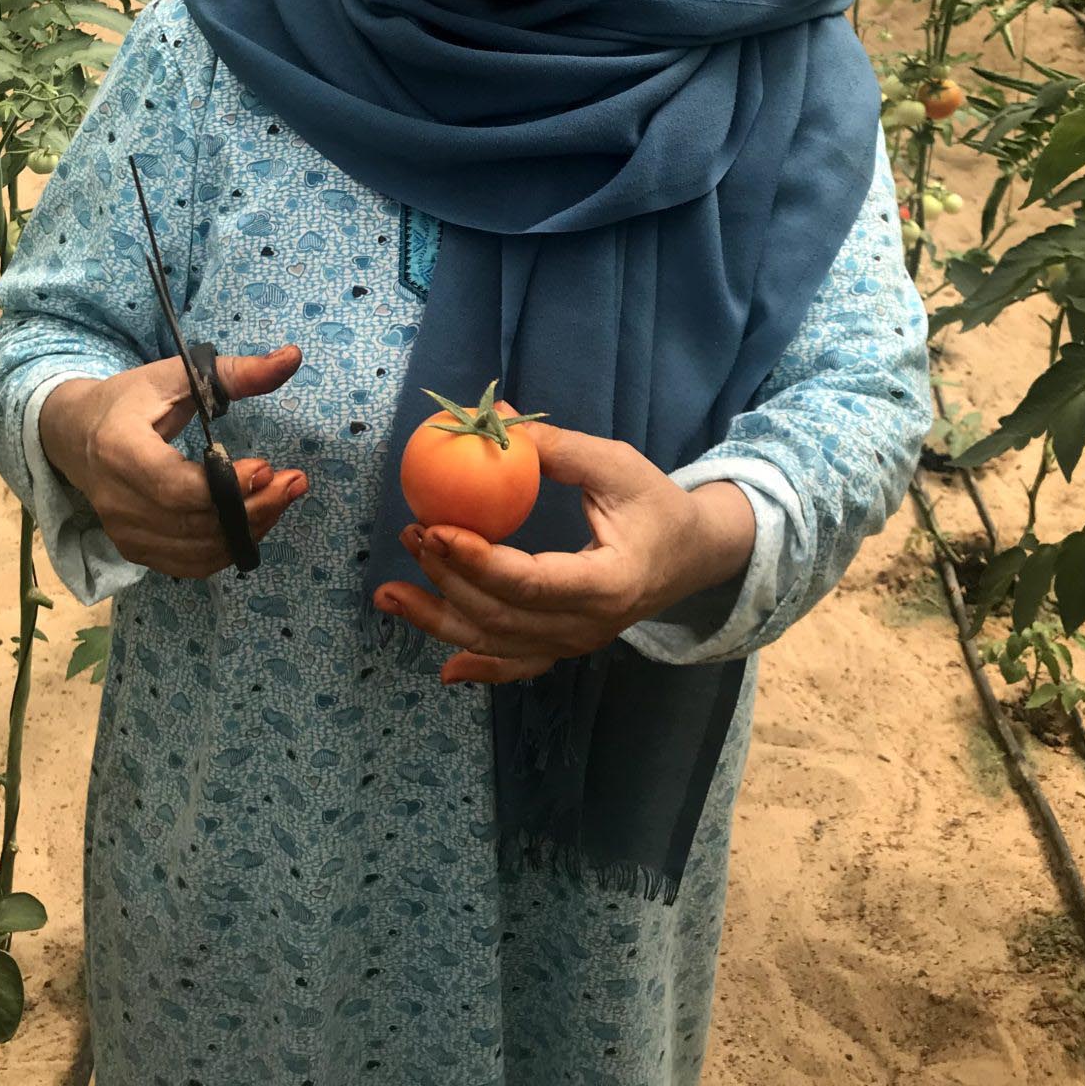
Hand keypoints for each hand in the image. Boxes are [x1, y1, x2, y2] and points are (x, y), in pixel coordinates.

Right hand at [38, 346, 307, 578]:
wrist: (74, 434)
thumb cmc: (130, 400)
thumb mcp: (176, 376)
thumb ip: (235, 373)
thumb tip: (293, 357)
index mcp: (119, 449)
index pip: (174, 485)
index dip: (225, 487)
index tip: (266, 467)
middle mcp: (116, 500)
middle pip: (192, 522)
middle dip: (253, 507)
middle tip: (294, 482)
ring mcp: (124, 532)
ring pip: (197, 550)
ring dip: (249, 529)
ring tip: (282, 498)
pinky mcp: (134, 550)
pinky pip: (189, 565)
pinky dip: (227, 548)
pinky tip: (255, 521)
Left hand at [374, 420, 755, 685]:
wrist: (695, 555)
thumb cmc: (657, 504)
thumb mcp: (617, 465)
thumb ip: (559, 449)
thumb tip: (494, 418)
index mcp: (609, 583)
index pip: (530, 581)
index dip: (475, 560)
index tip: (433, 527)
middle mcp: (590, 627)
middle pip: (503, 616)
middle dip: (447, 578)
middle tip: (411, 534)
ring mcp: (576, 644)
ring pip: (497, 644)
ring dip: (439, 619)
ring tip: (389, 593)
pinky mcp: (565, 648)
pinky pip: (516, 665)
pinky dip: (479, 667)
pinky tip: (444, 667)